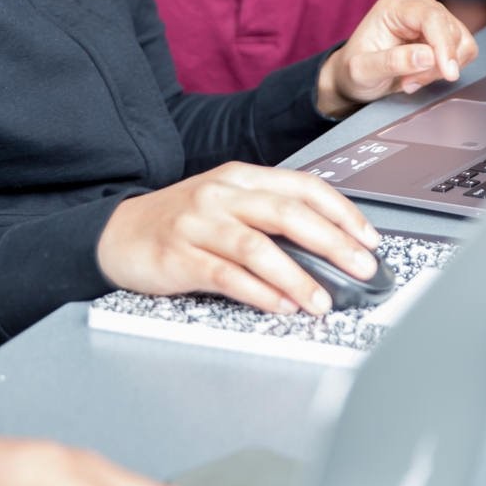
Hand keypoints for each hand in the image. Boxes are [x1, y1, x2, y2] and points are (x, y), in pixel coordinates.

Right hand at [98, 161, 381, 315]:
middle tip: (361, 268)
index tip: (369, 239)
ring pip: (258, 246)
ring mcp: (198, 224)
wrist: (117, 233)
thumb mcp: (227, 205)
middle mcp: (221, 194)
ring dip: (297, 276)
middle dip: (333, 242)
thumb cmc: (180, 223)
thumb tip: (330, 247)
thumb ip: (271, 217)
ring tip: (321, 301)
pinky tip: (280, 306)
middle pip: (287, 213)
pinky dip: (259, 292)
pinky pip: (226, 275)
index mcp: (240, 178)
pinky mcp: (179, 256)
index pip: (303, 187)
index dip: (342, 212)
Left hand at [318, 0, 478, 114]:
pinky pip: (463, 50)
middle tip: (409, 82)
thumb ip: (392, 62)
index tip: (449, 73)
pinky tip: (422, 74)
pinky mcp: (443, 31)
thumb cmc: (355, 71)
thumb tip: (428, 55)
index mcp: (395, 4)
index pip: (432, 18)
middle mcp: (417, 2)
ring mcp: (432, 15)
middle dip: (436, 65)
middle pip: (450, 31)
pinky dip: (446, 68)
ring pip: (462, 42)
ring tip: (412, 79)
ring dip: (441, 68)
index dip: (444, 46)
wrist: (356, 77)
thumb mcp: (363, 71)